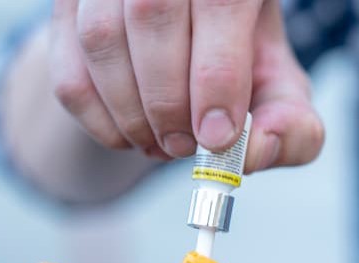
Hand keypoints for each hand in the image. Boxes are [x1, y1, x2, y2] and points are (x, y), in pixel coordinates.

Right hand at [49, 0, 323, 170]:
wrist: (186, 39)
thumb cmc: (240, 62)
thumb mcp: (280, 89)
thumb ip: (291, 127)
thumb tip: (256, 153)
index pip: (219, 1)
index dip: (216, 75)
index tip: (217, 137)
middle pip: (153, 16)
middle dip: (169, 102)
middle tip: (184, 146)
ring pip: (101, 39)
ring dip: (131, 113)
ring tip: (162, 144)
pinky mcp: (67, 5)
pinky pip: (67, 70)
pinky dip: (98, 120)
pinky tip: (131, 135)